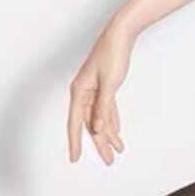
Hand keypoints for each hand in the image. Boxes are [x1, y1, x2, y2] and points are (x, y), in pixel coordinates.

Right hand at [67, 18, 134, 164]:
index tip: (74, 159)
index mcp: (79, 92)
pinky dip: (112, 121)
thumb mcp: (109, 84)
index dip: (75, 142)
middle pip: (90, 124)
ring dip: (108, 134)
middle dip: (100, 144)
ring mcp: (93, 90)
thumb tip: (98, 129)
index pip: (76, 123)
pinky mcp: (103, 86)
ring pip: (99, 118)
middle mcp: (83, 92)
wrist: (120, 34)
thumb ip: (103, 108)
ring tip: (117, 151)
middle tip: (109, 161)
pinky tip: (116, 132)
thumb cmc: (112, 54)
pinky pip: (106, 109)